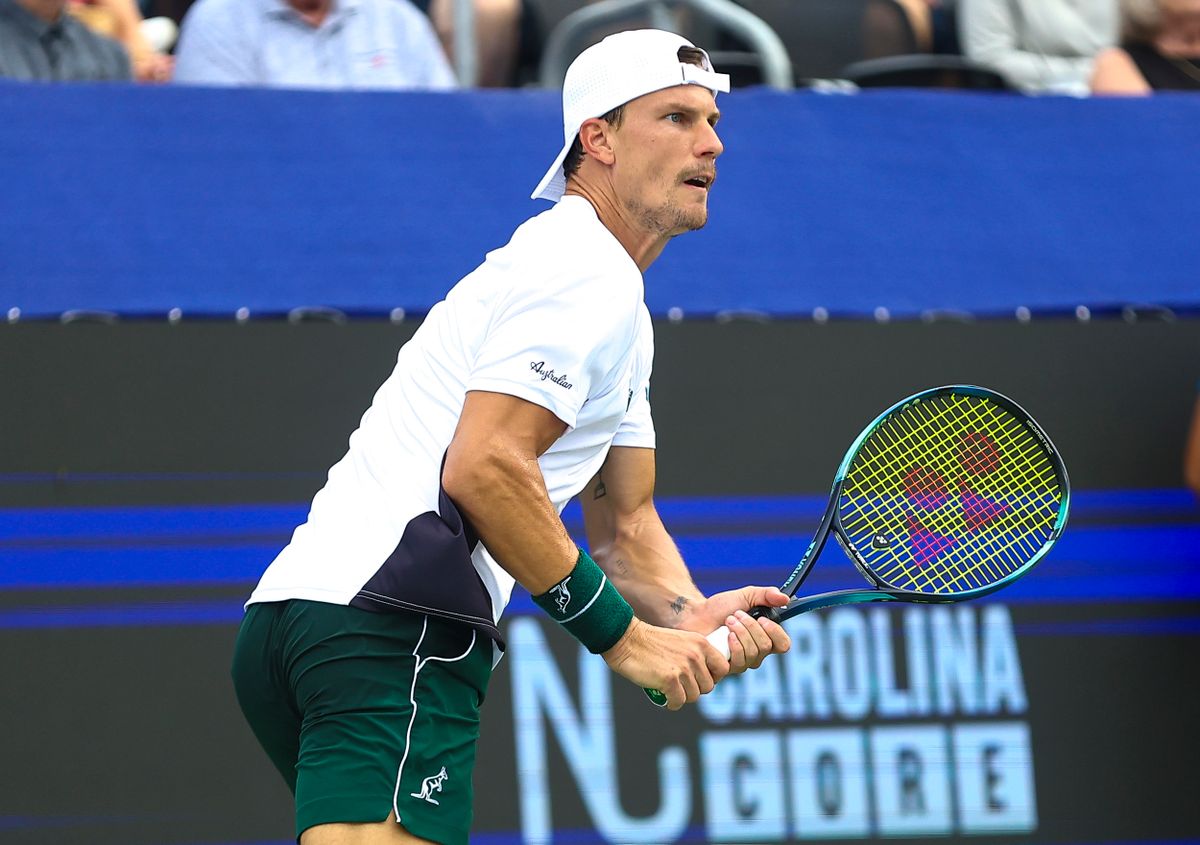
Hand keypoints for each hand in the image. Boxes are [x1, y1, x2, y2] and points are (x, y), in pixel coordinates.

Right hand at [602, 617, 729, 710]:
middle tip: (682, 687)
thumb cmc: (651, 642)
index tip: (700, 679)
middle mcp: (695, 655)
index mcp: (701, 643)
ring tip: (672, 691)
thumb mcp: (681, 641)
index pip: (723, 668)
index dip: (713, 677)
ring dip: (683, 697)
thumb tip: (705, 677)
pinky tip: (665, 698)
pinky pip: (679, 702)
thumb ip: (695, 655)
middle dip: (695, 689)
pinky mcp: (670, 680)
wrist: (627, 640)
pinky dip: (672, 703)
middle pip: (708, 686)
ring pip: (694, 696)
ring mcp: (683, 668)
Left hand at [682, 586, 790, 674]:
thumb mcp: (745, 595)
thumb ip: (766, 595)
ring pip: (753, 654)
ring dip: (740, 632)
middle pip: (766, 647)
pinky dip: (734, 644)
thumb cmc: (720, 607)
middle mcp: (757, 652)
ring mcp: (743, 662)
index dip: (776, 633)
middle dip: (750, 627)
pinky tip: (724, 635)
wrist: (696, 614)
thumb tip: (785, 599)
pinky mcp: (728, 668)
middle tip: (735, 615)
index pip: (783, 644)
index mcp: (765, 636)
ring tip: (728, 621)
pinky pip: (740, 661)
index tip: (762, 619)